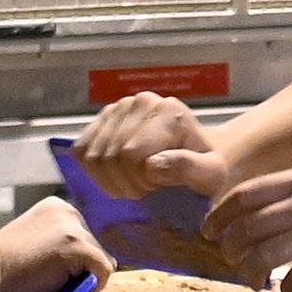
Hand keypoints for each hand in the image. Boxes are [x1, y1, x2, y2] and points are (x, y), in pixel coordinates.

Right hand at [0, 196, 113, 291]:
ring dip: (79, 280)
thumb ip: (60, 248)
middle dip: (76, 270)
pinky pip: (104, 272)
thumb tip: (109, 263)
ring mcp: (74, 228)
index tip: (37, 268)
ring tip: (46, 283)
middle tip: (39, 279)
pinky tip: (62, 289)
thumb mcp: (34, 248)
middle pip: (94, 249)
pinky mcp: (79, 247)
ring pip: (98, 262)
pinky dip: (92, 287)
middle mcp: (68, 210)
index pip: (82, 239)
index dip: (66, 263)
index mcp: (56, 208)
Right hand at [74, 92, 228, 200]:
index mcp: (169, 111)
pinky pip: (81, 151)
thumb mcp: (210, 175)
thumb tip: (153, 164)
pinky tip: (116, 176)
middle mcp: (142, 102)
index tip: (157, 188)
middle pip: (111, 156)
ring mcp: (118, 108)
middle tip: (145, 189)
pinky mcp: (101, 119)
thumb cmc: (203, 169)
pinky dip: (93, 172)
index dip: (140, 181)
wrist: (194, 156)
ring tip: (134, 183)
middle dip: (126, 183)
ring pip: (93, 156)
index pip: (132, 155)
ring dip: (110, 181)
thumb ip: (189, 169)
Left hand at [203, 163, 291, 291]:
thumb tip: (269, 210)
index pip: (244, 196)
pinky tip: (291, 291)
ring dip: (249, 274)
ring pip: (261, 257)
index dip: (219, 216)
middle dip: (228, 248)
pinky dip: (285, 290)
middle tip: (230, 261)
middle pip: (245, 229)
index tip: (210, 231)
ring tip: (254, 282)